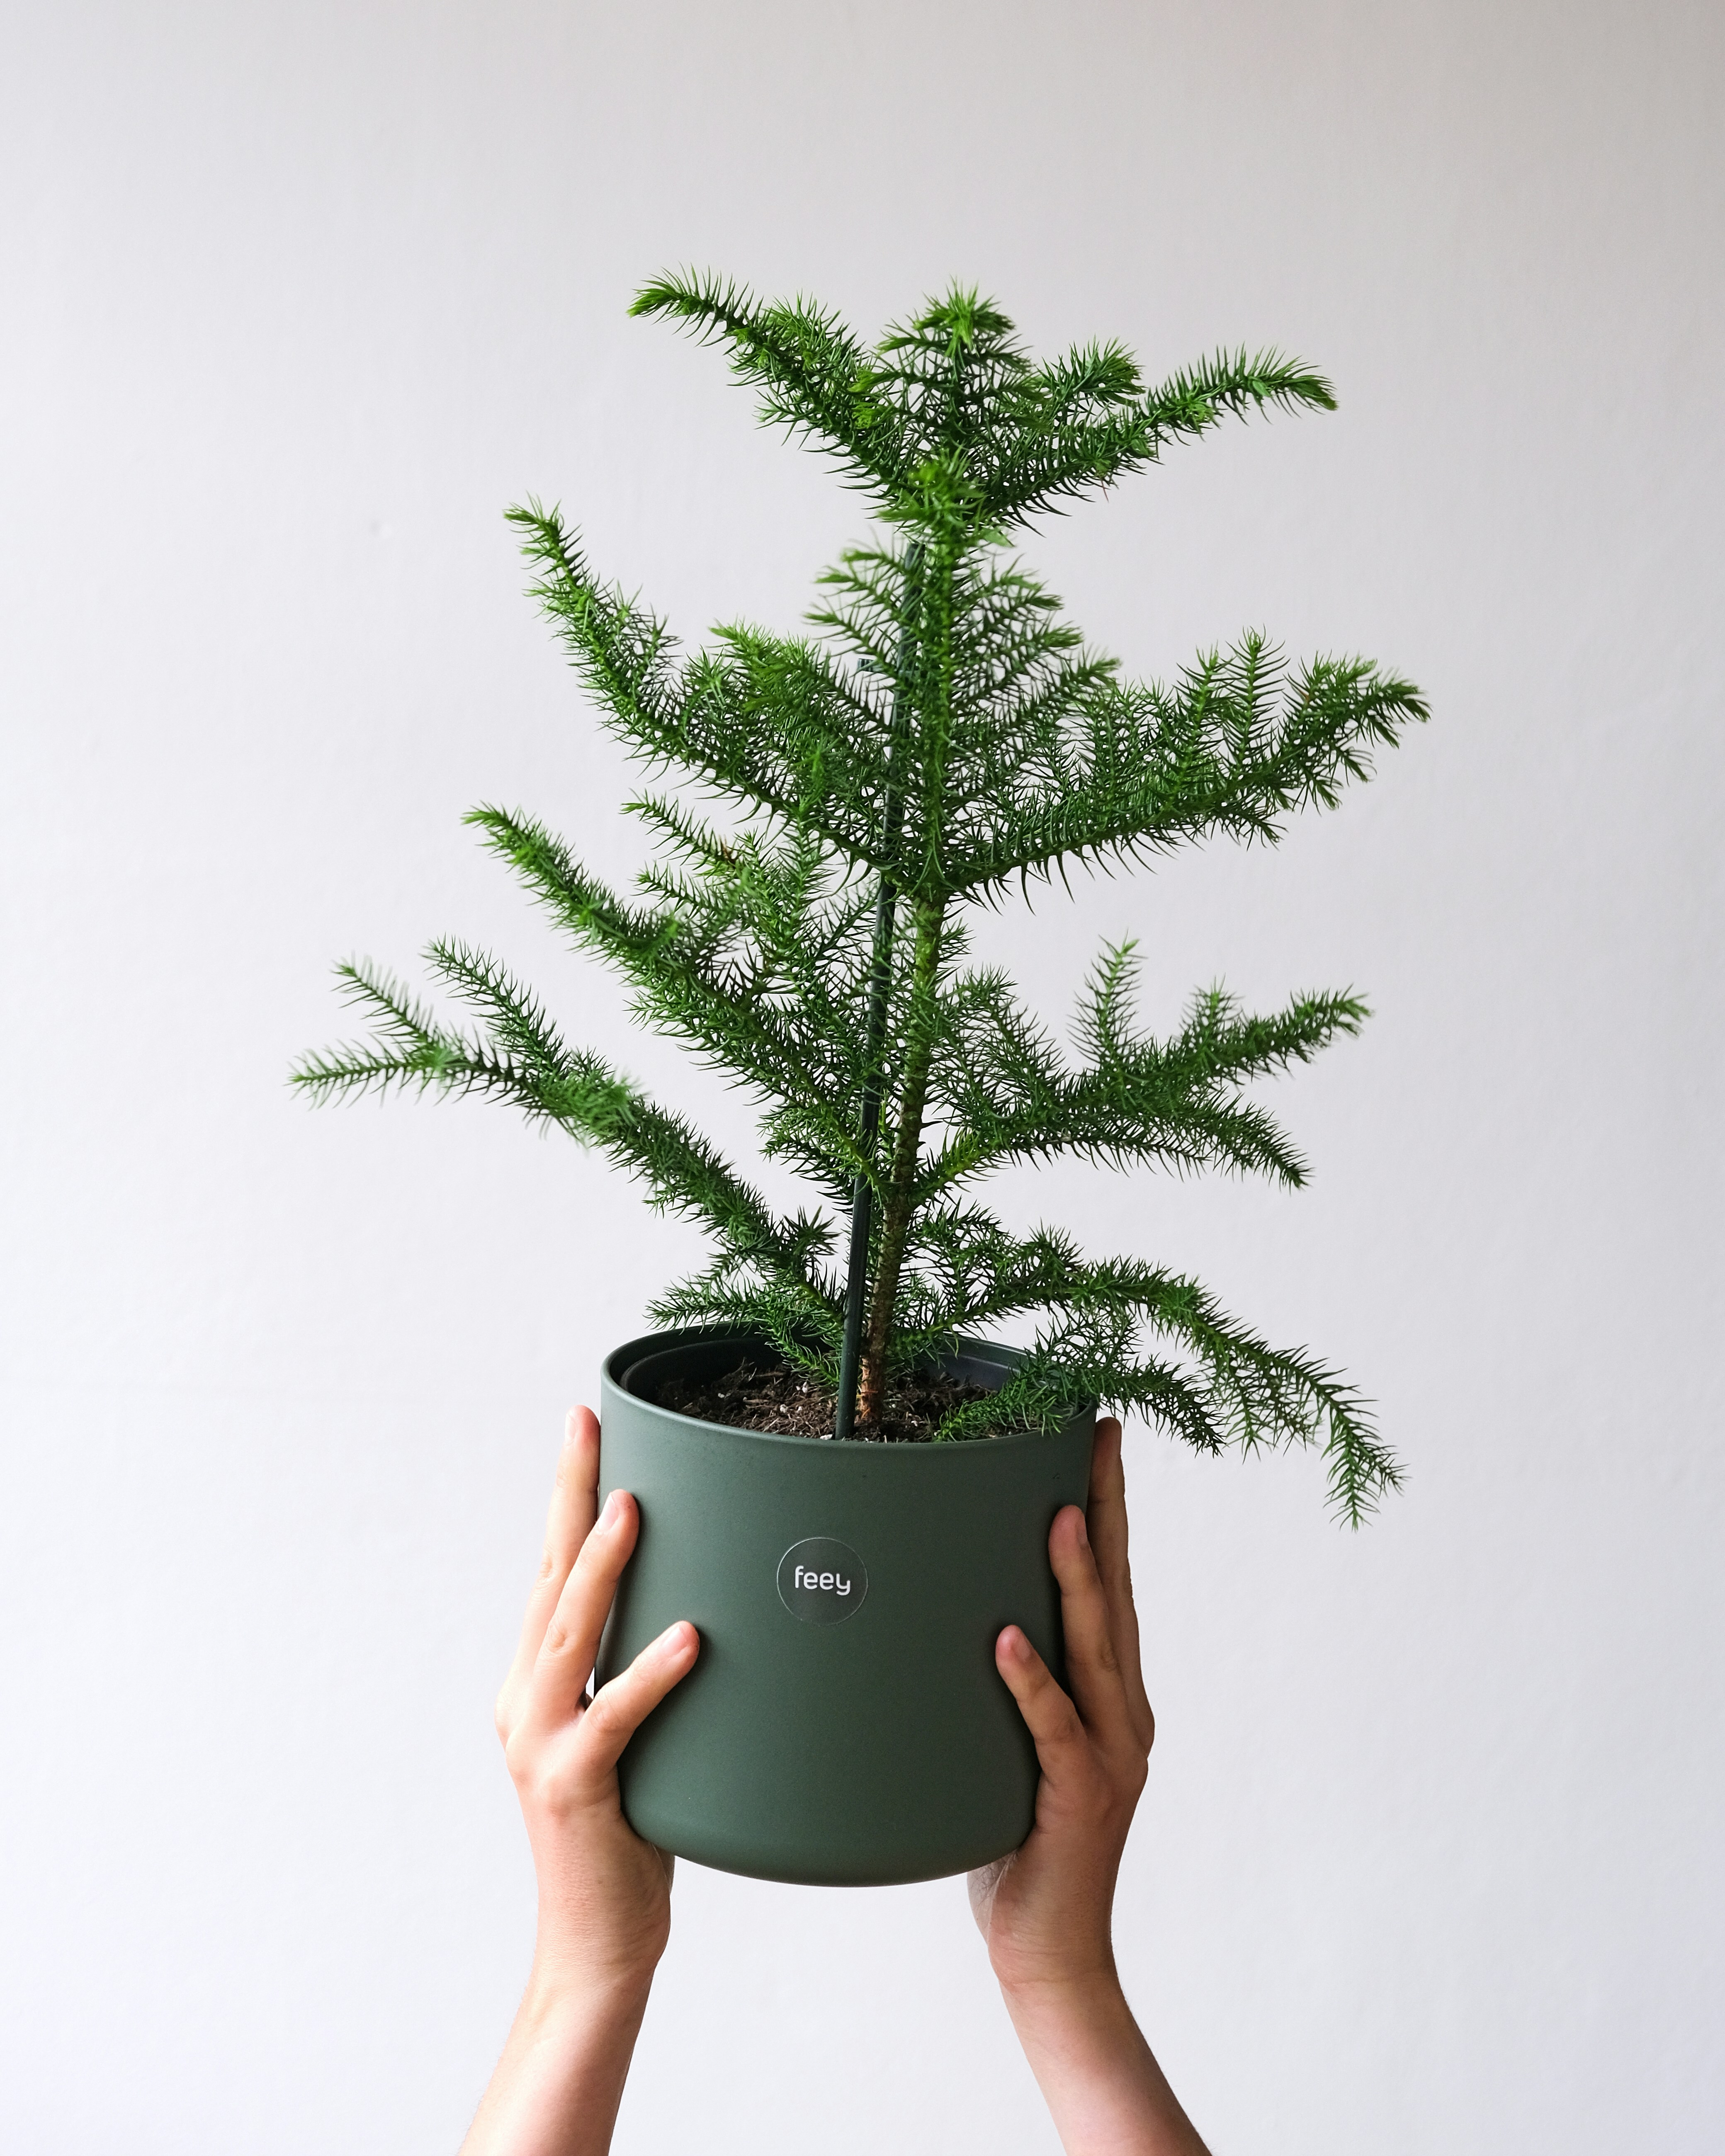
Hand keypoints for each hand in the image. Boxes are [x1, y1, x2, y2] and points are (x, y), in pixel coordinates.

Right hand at [461, 1407, 697, 2155]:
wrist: (601, 1939)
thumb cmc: (632, 1833)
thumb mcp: (634, 1735)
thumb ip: (644, 1674)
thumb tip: (707, 1603)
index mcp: (535, 1683)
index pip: (552, 1570)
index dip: (567, 1496)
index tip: (585, 1427)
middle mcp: (525, 1700)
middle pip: (548, 1577)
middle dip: (568, 1494)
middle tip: (585, 1425)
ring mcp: (540, 1743)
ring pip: (570, 1633)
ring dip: (601, 1566)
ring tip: (632, 1506)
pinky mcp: (572, 1786)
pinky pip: (614, 1717)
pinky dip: (651, 1673)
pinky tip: (689, 1636)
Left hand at [969, 1418, 1208, 2155]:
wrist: (1048, 1950)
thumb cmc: (1016, 1842)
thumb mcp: (1011, 1742)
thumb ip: (1003, 1684)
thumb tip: (952, 1608)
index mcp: (1110, 1695)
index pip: (1111, 1583)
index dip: (1106, 1510)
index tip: (1096, 1439)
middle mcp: (1121, 1712)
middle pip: (1116, 1595)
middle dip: (1106, 1512)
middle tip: (1096, 1440)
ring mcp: (1107, 1755)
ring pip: (1093, 1649)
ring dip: (1074, 1579)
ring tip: (1056, 1513)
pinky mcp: (1077, 1798)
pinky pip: (1051, 1729)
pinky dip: (1030, 1681)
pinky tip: (1007, 1639)